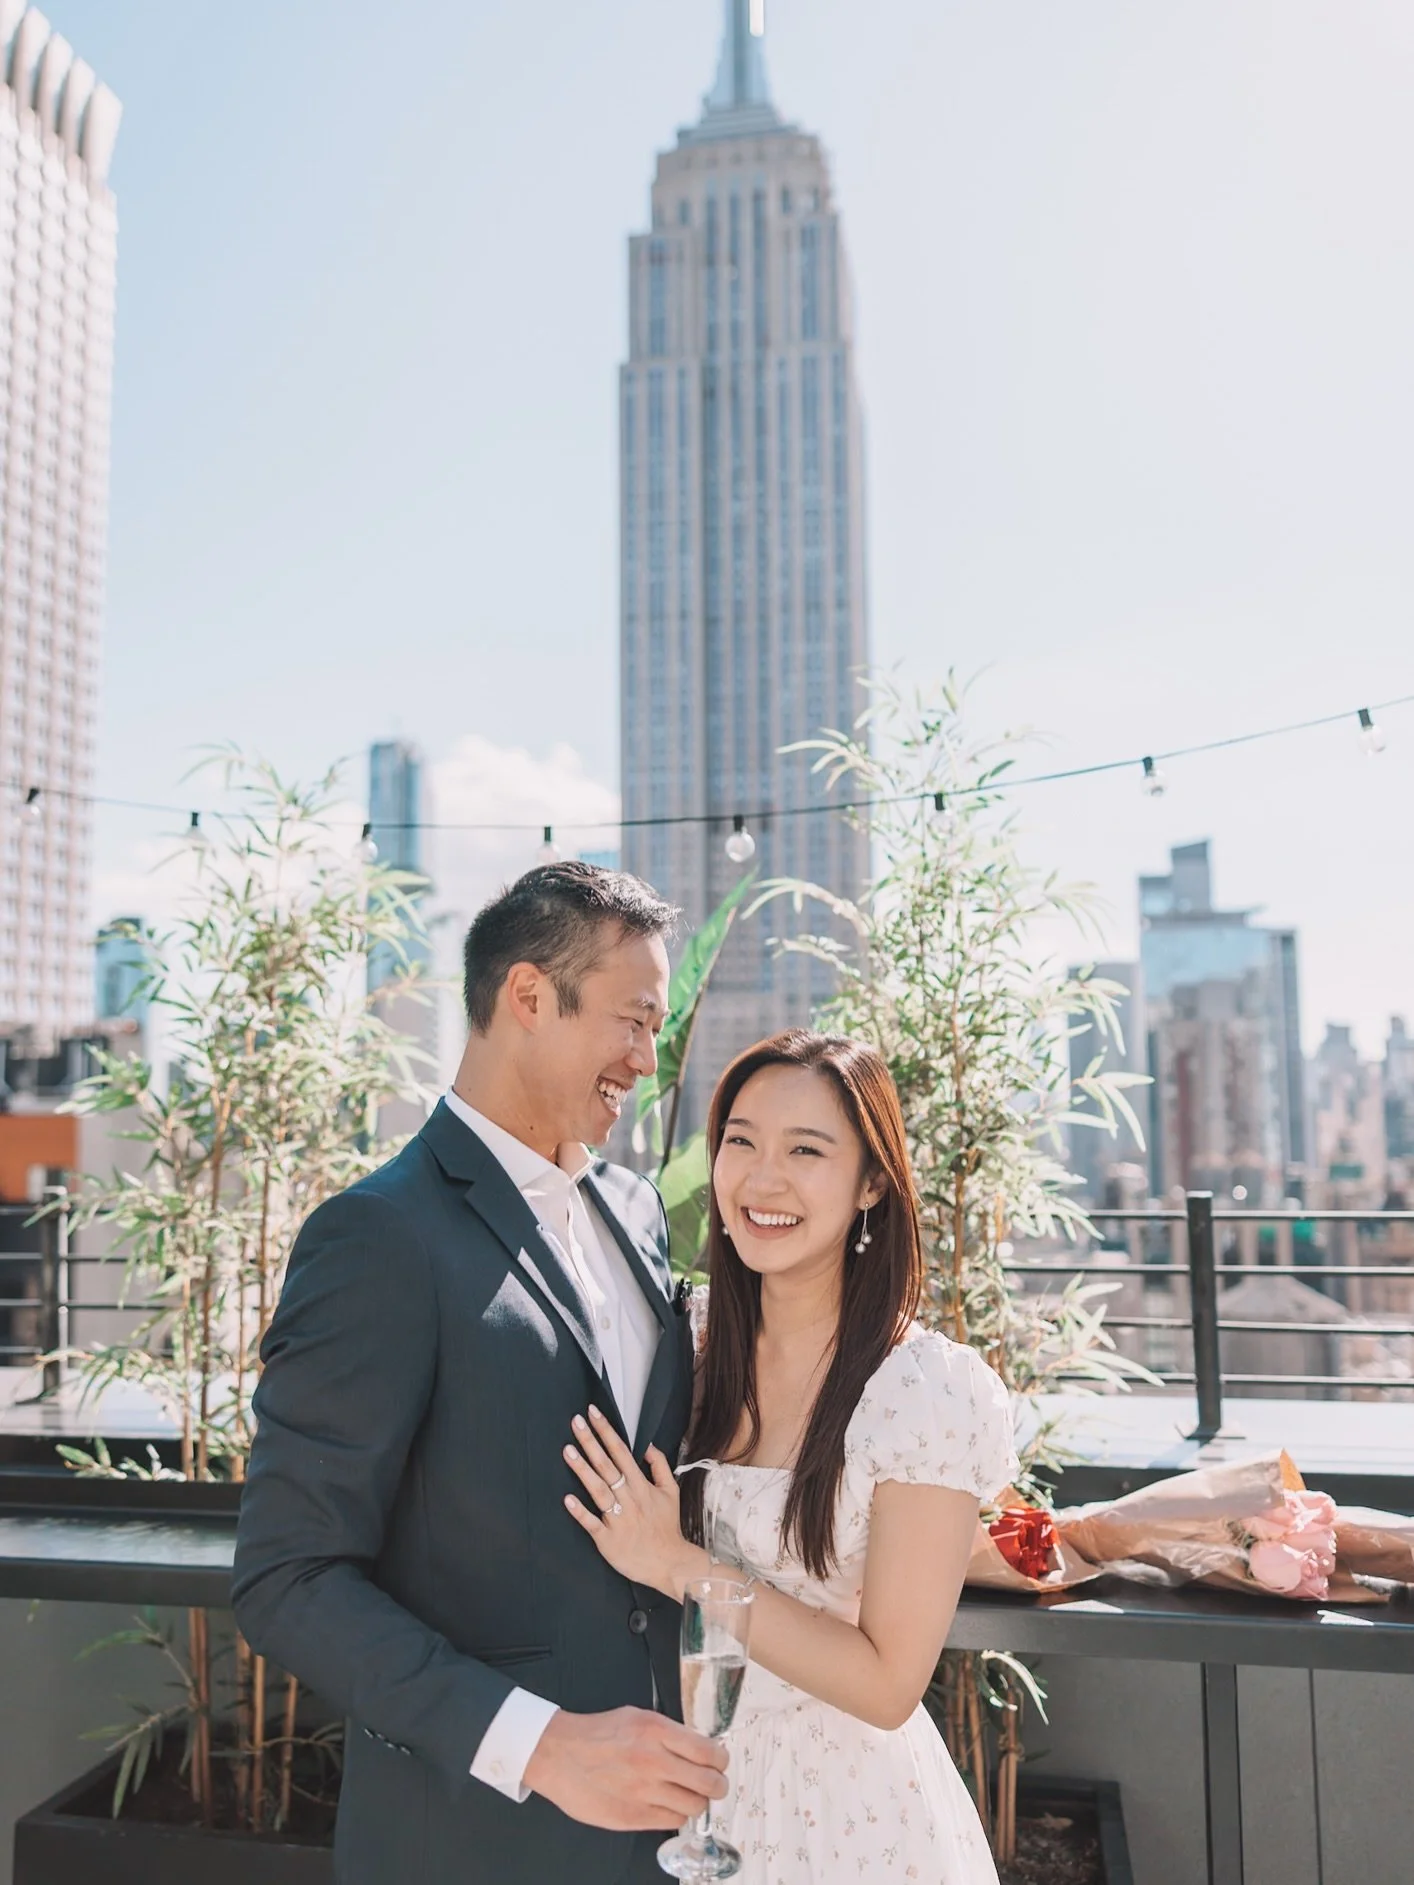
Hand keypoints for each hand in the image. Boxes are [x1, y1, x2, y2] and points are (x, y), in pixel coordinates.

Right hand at [522, 1704, 727, 1831]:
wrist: (558, 1754)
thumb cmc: (597, 1733)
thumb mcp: (638, 1717)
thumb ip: (669, 1733)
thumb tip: (699, 1747)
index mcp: (656, 1731)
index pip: (709, 1751)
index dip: (721, 1760)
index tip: (720, 1762)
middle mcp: (653, 1761)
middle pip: (709, 1784)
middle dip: (718, 1785)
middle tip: (714, 1783)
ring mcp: (643, 1791)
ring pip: (694, 1807)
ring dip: (697, 1802)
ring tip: (690, 1795)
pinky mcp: (632, 1816)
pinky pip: (672, 1821)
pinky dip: (676, 1814)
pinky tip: (668, 1804)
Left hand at [563, 1406, 703, 1599]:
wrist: (670, 1563)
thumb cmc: (667, 1527)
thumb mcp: (671, 1492)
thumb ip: (660, 1467)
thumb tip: (647, 1446)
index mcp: (641, 1486)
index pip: (621, 1452)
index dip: (607, 1432)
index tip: (593, 1413)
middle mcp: (628, 1498)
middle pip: (607, 1465)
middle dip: (591, 1442)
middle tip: (576, 1421)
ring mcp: (618, 1519)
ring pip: (598, 1490)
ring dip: (583, 1470)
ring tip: (568, 1450)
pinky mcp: (608, 1539)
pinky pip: (592, 1523)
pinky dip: (580, 1512)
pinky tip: (567, 1499)